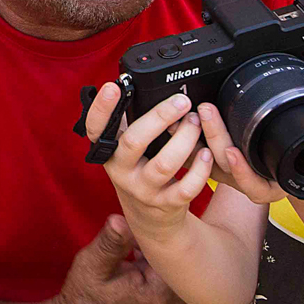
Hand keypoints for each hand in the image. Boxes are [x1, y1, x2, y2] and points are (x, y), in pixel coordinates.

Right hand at [51, 215, 190, 303]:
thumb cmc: (82, 299)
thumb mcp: (90, 265)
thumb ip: (111, 242)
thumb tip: (122, 219)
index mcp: (160, 296)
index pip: (172, 254)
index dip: (154, 240)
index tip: (135, 236)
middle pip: (178, 267)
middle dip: (158, 254)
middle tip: (132, 248)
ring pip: (176, 279)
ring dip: (159, 268)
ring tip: (134, 264)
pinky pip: (174, 292)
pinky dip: (159, 282)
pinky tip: (139, 280)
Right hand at [85, 85, 217, 246]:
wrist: (149, 216)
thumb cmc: (141, 168)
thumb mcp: (129, 149)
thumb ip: (133, 123)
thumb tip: (146, 86)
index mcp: (109, 151)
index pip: (96, 129)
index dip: (101, 108)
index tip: (112, 87)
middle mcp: (121, 170)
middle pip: (134, 141)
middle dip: (159, 117)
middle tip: (182, 102)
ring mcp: (143, 190)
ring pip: (164, 164)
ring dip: (184, 140)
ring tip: (196, 123)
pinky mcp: (165, 204)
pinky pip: (186, 188)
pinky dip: (200, 169)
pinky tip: (207, 153)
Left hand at [199, 72, 303, 207]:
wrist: (301, 168)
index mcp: (276, 184)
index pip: (254, 184)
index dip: (242, 172)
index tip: (232, 153)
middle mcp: (251, 182)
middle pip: (225, 167)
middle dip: (215, 137)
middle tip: (207, 111)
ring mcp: (232, 174)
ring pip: (208, 161)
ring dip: (198, 136)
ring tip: (193, 112)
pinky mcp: (218, 163)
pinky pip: (199, 156)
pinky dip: (190, 139)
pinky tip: (181, 120)